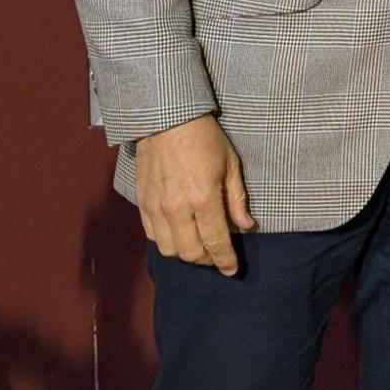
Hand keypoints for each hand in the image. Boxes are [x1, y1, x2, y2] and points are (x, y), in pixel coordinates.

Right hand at [136, 114, 253, 274]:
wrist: (167, 120)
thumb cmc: (205, 138)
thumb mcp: (231, 165)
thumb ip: (237, 200)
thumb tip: (247, 226)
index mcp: (203, 200)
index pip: (216, 242)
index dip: (225, 260)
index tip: (232, 269)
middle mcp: (177, 210)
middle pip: (190, 253)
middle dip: (207, 260)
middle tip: (218, 255)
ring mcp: (156, 208)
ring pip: (169, 249)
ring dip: (186, 253)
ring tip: (199, 245)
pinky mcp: (142, 204)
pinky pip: (152, 235)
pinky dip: (167, 241)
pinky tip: (179, 233)